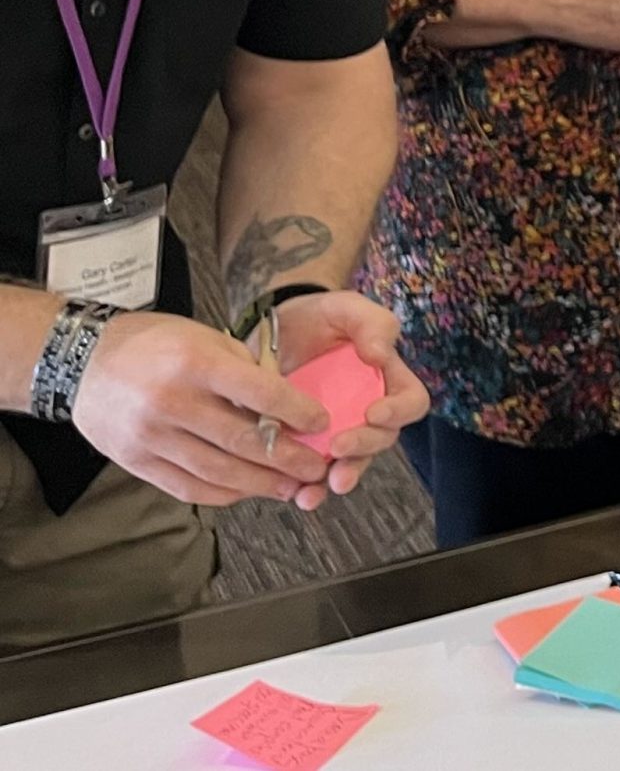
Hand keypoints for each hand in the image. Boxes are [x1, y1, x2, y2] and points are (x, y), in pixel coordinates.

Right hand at [72, 310, 332, 508]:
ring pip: (218, 472)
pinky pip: (187, 487)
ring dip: (261, 484)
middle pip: (242, 442)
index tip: (322, 423)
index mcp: (196, 364)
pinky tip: (247, 491)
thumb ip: (244, 370)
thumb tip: (284, 406)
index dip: (297, 413)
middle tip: (317, 469)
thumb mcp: (205, 338)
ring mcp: (150, 437)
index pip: (260, 394)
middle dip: (288, 459)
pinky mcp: (135, 461)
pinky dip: (223, 493)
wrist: (82, 360)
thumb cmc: (153, 344)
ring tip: (291, 488)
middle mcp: (172, 402)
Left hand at [271, 290, 429, 506]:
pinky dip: (307, 486)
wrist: (271, 328)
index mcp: (388, 380)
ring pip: (349, 463)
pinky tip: (296, 494)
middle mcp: (367, 412)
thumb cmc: (318, 316)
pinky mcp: (306, 444)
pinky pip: (313, 472)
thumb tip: (380, 355)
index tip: (374, 412)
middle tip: (339, 448)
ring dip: (338, 478)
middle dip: (363, 449)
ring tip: (317, 490)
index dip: (398, 412)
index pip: (410, 402)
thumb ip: (371, 323)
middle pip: (381, 439)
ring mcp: (337, 431)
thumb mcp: (346, 308)